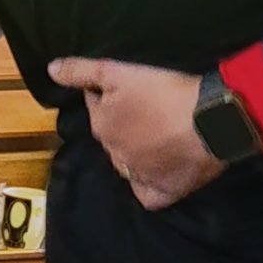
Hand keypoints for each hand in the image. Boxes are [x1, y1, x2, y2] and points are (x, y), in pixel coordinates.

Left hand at [47, 57, 221, 209]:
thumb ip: (81, 71)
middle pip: (114, 133)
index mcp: (101, 124)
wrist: (212, 117)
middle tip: (151, 105)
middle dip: (124, 121)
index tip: (133, 84)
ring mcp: (138, 175)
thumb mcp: (118, 70)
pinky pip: (148, 192)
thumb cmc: (165, 87)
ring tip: (162, 130)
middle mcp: (114, 154)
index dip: (111, 92)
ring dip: (137, 149)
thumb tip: (50, 70)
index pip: (97, 104)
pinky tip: (162, 167)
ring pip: (130, 162)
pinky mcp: (163, 193)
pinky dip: (150, 182)